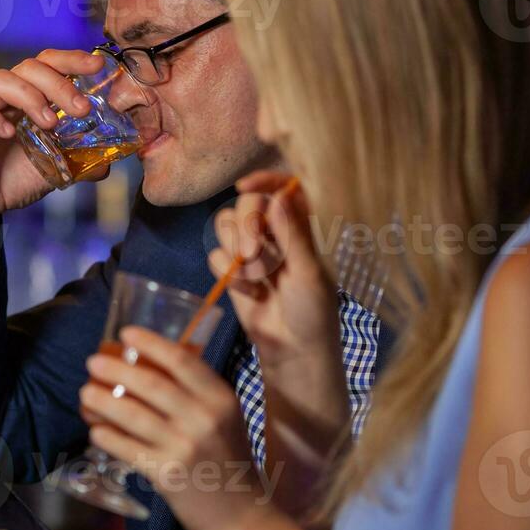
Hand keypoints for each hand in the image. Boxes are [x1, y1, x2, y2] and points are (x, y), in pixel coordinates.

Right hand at [0, 50, 108, 258]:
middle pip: (29, 67)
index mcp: (30, 100)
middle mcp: (8, 99)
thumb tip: (108, 165)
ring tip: (48, 123)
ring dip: (30, 96)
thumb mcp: (55, 170)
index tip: (97, 65)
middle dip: (59, 83)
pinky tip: (9, 134)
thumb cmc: (14, 179)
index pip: (49, 65)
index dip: (71, 59)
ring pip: (1, 80)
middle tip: (81, 108)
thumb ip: (80, 163)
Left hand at [79, 327, 272, 529]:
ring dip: (102, 401)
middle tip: (92, 362)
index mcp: (221, 398)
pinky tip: (94, 429)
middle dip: (116, 369)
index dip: (151, 343)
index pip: (183, 360)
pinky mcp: (166, 474)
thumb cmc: (228, 458)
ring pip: (133, 415)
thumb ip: (196, 393)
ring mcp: (184, 447)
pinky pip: (127, 449)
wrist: (239, 514)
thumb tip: (149, 363)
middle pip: (151, 384)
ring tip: (85, 392)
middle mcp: (204, 419)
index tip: (126, 333)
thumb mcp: (225, 417)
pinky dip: (107, 437)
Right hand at [209, 171, 340, 374]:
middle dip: (245, 226)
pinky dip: (229, 274)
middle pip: (247, 203)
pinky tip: (251, 293)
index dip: (264, 180)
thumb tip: (278, 196)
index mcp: (303, 224)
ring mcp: (253, 249)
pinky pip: (216, 254)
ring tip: (257, 278)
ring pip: (226, 225)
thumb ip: (292, 234)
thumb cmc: (313, 311)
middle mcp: (276, 231)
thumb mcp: (308, 272)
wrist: (293, 349)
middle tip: (253, 253)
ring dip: (237, 253)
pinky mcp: (233, 269)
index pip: (283, 185)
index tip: (245, 187)